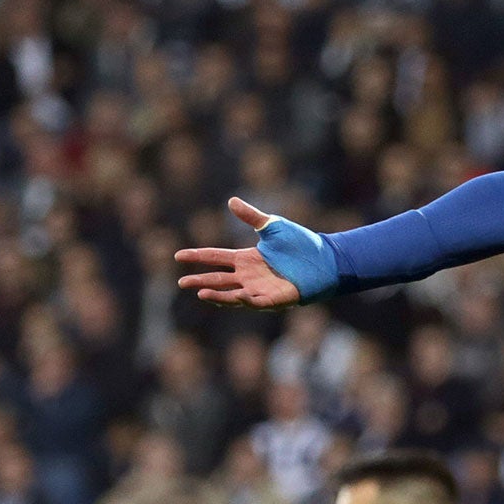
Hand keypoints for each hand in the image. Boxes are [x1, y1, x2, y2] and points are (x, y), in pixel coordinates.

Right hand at [174, 197, 320, 308]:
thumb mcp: (273, 226)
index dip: (197, 257)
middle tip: (181, 283)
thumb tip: (231, 201)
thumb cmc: (301, 244)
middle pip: (219, 279)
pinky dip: (247, 300)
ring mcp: (261, 289)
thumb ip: (251, 216)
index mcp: (246, 259)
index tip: (178, 256)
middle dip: (200, 281)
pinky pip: (257, 302)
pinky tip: (237, 296)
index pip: (216, 257)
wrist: (326, 259)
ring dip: (217, 295)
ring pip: (233, 295)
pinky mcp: (275, 299)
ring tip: (201, 293)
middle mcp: (250, 276)